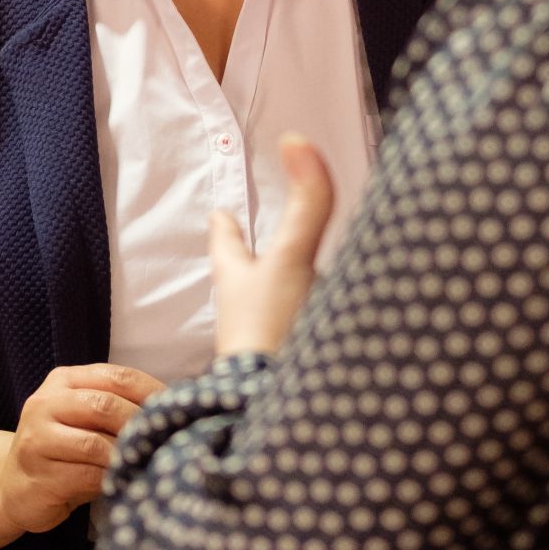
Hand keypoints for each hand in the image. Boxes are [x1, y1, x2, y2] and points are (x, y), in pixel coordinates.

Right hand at [0, 363, 165, 536]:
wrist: (15, 488)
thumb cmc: (65, 451)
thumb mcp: (88, 420)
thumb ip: (118, 407)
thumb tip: (174, 409)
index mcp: (64, 380)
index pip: (117, 376)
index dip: (152, 392)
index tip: (180, 410)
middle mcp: (45, 403)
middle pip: (104, 406)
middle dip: (139, 425)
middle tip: (166, 441)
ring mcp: (36, 439)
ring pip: (94, 443)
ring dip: (125, 456)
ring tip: (147, 464)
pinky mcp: (37, 475)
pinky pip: (85, 476)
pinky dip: (110, 480)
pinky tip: (124, 483)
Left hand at [212, 133, 335, 358]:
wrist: (273, 410)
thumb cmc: (271, 331)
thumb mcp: (292, 258)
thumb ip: (306, 203)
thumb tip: (296, 138)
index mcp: (237, 280)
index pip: (226, 243)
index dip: (224, 226)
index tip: (218, 212)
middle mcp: (247, 311)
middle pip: (248, 278)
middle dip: (253, 262)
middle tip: (255, 248)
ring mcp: (267, 343)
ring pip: (276, 311)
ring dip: (287, 299)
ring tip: (307, 289)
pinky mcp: (287, 370)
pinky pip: (301, 341)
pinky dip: (312, 331)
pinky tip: (330, 335)